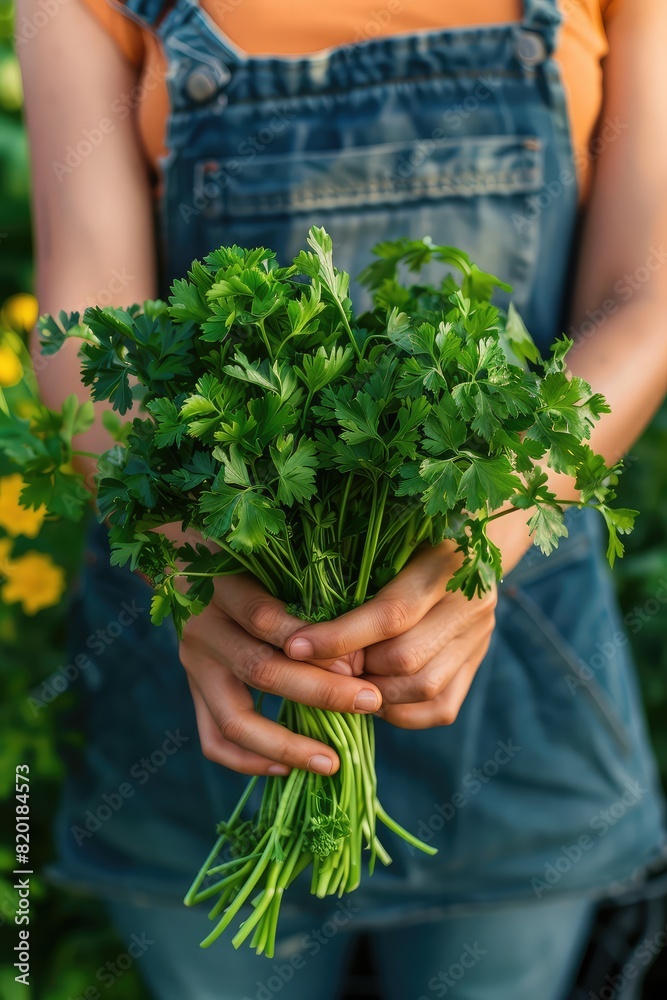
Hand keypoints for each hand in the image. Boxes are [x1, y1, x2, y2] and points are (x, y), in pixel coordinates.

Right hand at [178, 572, 381, 776]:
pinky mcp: (193, 691)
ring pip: (234, 718)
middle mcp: (203, 629)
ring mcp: (193, 665)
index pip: (265, 618)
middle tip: (369, 703)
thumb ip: (307, 597)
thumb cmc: (251, 562)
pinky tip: (285, 770)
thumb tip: (356, 660)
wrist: (187, 567)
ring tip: (330, 762)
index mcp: (223, 587)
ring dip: (285, 744)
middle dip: (320, 692)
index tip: (358, 664)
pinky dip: (248, 760)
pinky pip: (213, 739)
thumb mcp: (274, 563)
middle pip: (259, 670)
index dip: (312, 644)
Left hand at [283, 542, 496, 728]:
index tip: (296, 646)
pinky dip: (400, 710)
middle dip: (356, 669)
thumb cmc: (410, 531)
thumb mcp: (388, 537)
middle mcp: (470, 603)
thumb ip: (357, 573)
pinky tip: (373, 695)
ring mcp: (479, 636)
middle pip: (406, 658)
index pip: (390, 614)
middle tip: (323, 663)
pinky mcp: (477, 662)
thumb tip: (301, 620)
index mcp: (446, 563)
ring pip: (424, 687)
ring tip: (345, 678)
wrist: (473, 537)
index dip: (339, 637)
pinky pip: (440, 707)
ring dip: (376, 693)